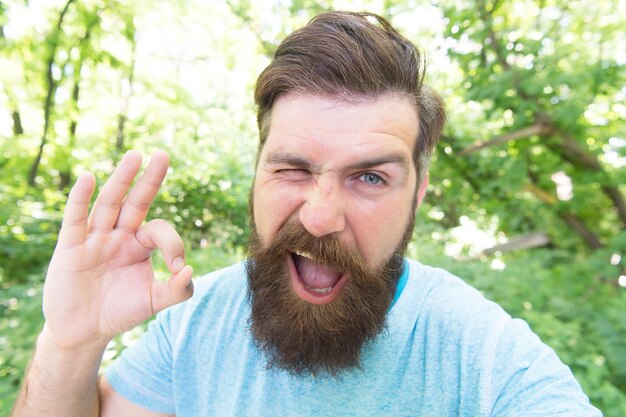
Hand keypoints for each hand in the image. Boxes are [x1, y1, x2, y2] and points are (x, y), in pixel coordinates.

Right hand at [42, 150, 192, 349]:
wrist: (84, 331)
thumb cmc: (120, 311)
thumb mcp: (154, 302)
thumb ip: (177, 290)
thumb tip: (189, 270)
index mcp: (140, 244)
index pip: (160, 230)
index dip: (173, 244)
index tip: (177, 267)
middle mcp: (119, 235)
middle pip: (135, 201)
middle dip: (149, 179)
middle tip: (163, 154)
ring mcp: (95, 238)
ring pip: (109, 203)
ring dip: (121, 179)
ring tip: (135, 156)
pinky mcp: (71, 246)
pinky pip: (76, 218)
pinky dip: (80, 198)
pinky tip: (89, 178)